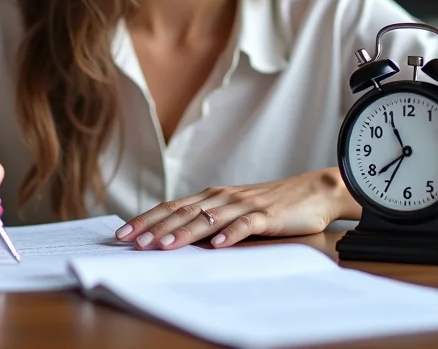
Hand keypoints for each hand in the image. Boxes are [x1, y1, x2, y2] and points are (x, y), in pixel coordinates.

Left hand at [114, 169, 358, 250]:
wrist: (315, 191)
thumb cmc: (272, 205)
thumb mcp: (234, 211)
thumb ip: (209, 220)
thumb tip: (175, 238)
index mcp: (212, 197)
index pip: (172, 207)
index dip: (146, 220)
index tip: (122, 234)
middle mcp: (223, 198)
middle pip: (183, 212)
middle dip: (155, 228)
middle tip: (131, 242)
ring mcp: (244, 205)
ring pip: (208, 219)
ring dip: (184, 233)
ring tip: (164, 246)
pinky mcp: (267, 215)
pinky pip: (246, 225)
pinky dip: (230, 235)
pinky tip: (217, 246)